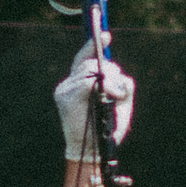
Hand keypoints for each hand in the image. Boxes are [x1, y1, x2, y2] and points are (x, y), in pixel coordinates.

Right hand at [55, 37, 135, 166]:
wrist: (94, 152)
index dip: (93, 46)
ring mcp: (64, 90)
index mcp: (77, 85)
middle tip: (119, 89)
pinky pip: (89, 81)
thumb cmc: (106, 130)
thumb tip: (121, 74)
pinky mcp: (65, 98)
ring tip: (116, 96)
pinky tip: (112, 95)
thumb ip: (121, 85)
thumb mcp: (119, 103)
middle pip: (91, 63)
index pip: (83, 59)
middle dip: (111, 72)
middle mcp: (67, 85)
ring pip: (92, 70)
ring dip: (111, 80)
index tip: (105, 34)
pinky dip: (105, 86)